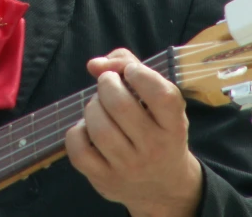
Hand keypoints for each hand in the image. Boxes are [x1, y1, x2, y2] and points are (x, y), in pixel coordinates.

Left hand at [65, 49, 202, 216]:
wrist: (163, 188)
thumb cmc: (159, 132)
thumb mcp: (160, 102)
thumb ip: (131, 67)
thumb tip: (94, 64)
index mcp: (173, 127)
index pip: (161, 96)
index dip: (139, 73)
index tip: (130, 71)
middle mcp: (154, 149)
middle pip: (120, 105)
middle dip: (106, 83)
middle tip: (108, 84)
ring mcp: (128, 168)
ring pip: (98, 127)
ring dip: (93, 106)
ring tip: (99, 106)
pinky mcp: (105, 180)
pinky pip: (79, 149)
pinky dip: (78, 131)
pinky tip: (88, 129)